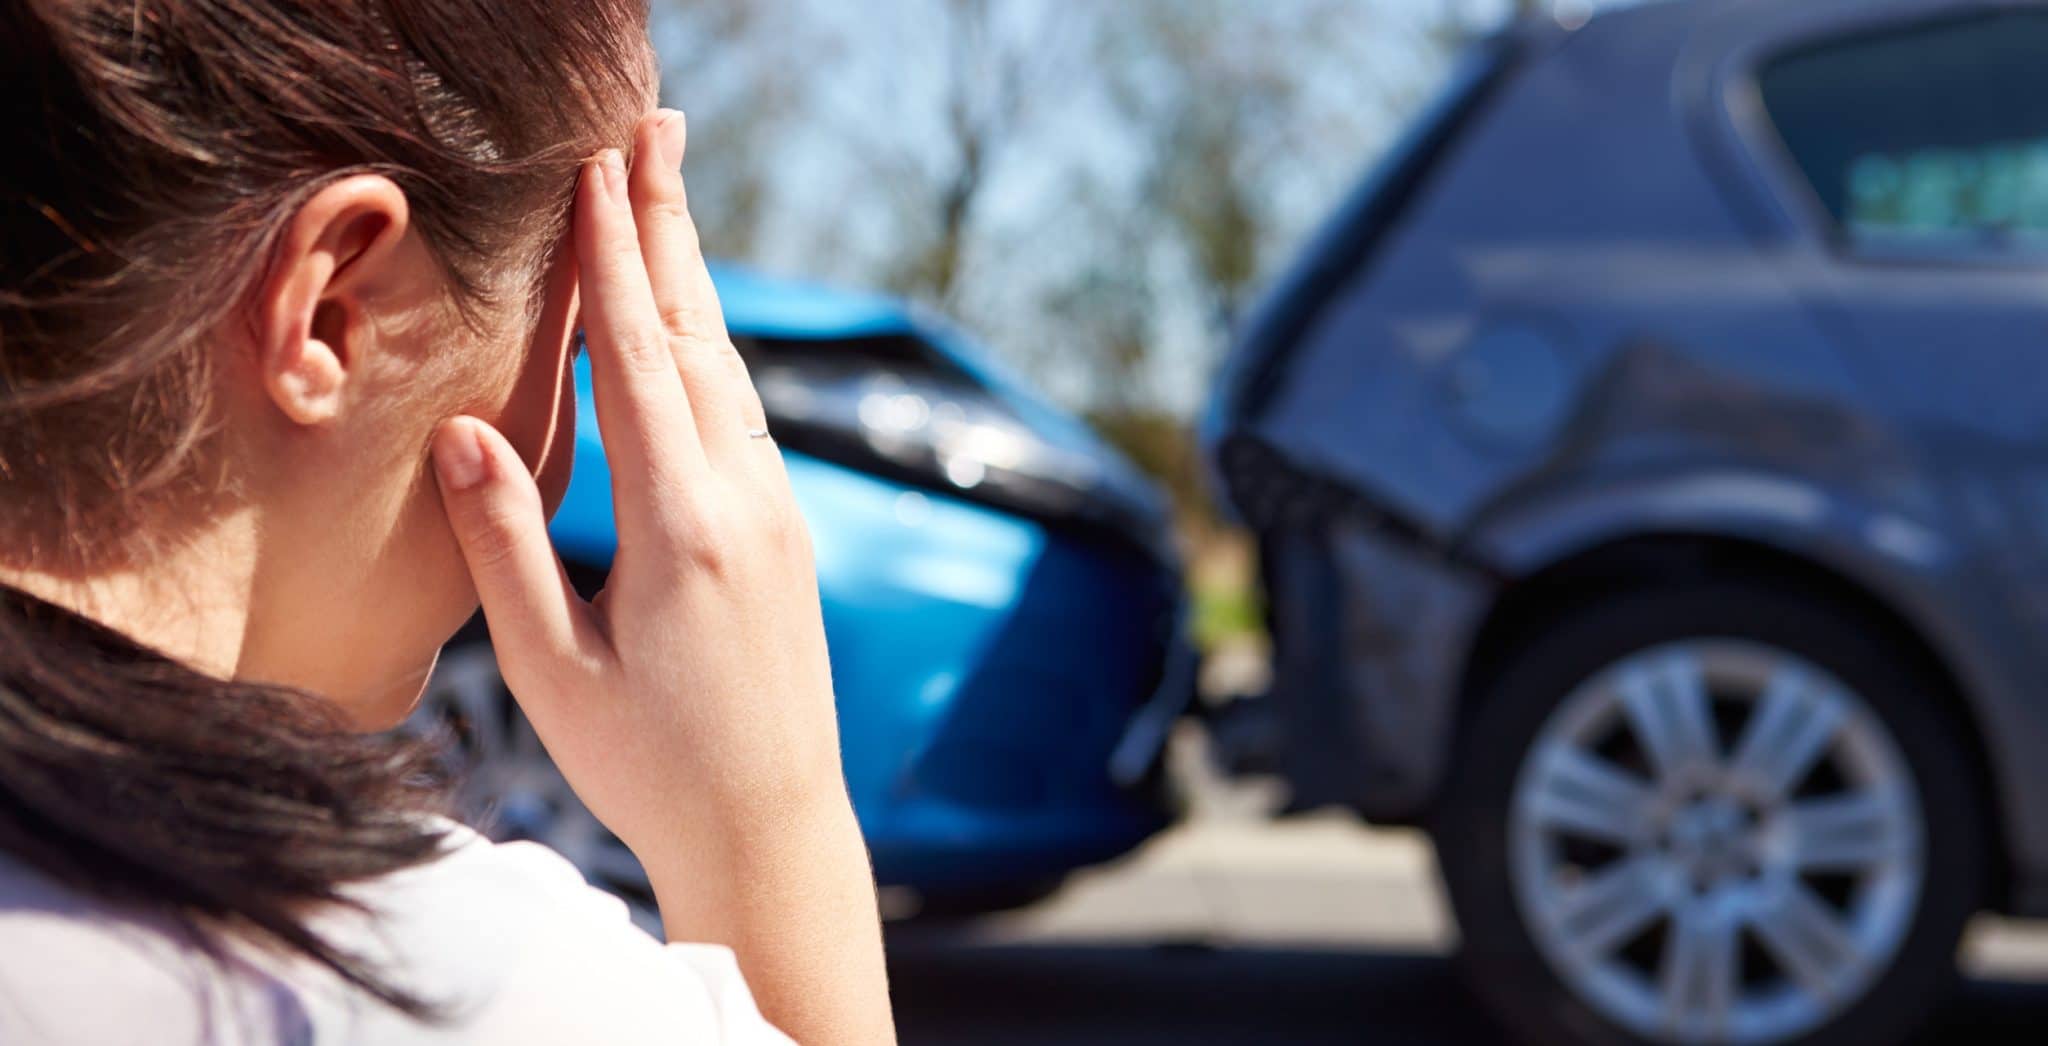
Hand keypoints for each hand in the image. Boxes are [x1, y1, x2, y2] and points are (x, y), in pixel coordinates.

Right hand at [430, 112, 839, 853]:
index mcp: (681, 528)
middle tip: (655, 126)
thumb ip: (506, 542)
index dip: (614, 257)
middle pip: (700, 336)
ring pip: (731, 371)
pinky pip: (745, 417)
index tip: (597, 165)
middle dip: (668, 226)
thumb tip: (462, 428)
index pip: (640, 360)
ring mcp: (779, 515)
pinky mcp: (787, 536)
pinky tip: (693, 326)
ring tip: (667, 194)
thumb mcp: (551, 668)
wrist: (773, 829)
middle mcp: (746, 503)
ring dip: (693, 278)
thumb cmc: (649, 766)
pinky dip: (711, 350)